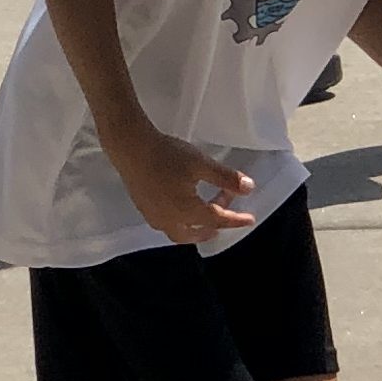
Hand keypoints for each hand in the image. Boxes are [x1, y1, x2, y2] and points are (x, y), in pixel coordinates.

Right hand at [114, 129, 258, 244]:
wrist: (130, 146)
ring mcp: (154, 216)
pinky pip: (167, 224)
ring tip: (205, 214)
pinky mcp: (144, 208)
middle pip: (195, 234)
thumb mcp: (200, 163)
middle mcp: (170, 220)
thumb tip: (249, 189)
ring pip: (179, 232)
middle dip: (213, 227)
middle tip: (226, 216)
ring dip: (196, 227)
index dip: (235, 220)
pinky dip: (181, 221)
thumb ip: (225, 178)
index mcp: (187, 211)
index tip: (251, 220)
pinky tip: (182, 205)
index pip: (218, 220)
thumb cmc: (167, 154)